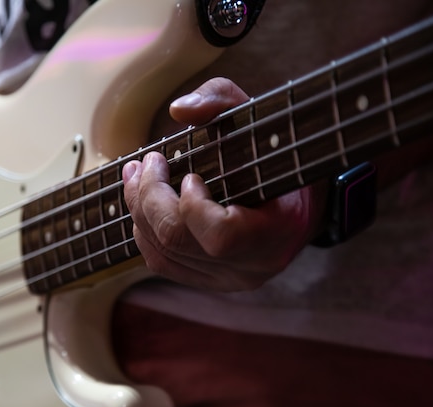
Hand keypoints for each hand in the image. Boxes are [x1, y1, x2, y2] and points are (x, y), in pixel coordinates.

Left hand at [122, 78, 326, 290]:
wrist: (298, 203)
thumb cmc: (277, 157)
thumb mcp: (260, 118)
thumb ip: (222, 99)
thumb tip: (179, 109)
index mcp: (276, 234)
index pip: (221, 235)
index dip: (193, 205)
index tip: (190, 174)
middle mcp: (250, 267)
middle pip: (178, 240)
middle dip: (149, 196)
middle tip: (146, 162)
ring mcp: (227, 280)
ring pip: (162, 253)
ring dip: (138, 208)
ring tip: (134, 174)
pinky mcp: (208, 281)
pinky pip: (161, 263)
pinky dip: (143, 231)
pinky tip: (142, 204)